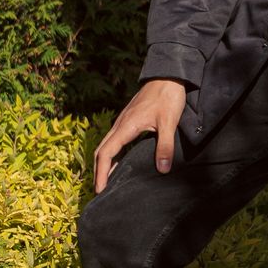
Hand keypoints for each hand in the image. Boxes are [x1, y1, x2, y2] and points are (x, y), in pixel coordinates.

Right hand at [92, 78, 187, 192]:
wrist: (168, 76)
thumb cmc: (168, 97)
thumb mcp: (169, 122)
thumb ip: (165, 146)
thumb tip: (162, 169)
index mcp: (126, 126)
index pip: (106, 153)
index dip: (101, 172)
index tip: (100, 189)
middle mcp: (120, 125)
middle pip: (101, 151)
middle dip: (98, 171)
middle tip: (100, 192)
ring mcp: (123, 122)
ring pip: (106, 145)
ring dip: (104, 163)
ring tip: (106, 182)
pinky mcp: (129, 121)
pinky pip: (114, 141)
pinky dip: (112, 155)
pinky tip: (118, 163)